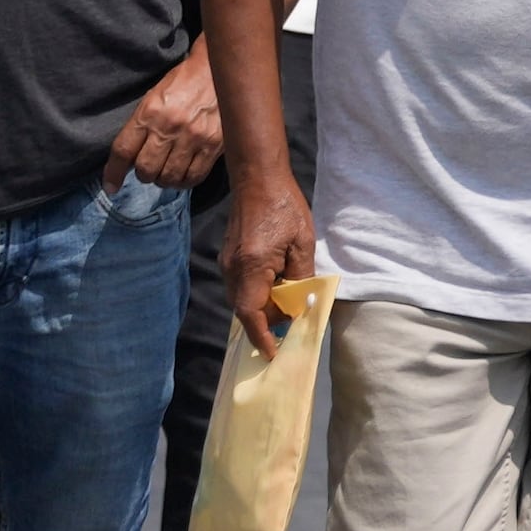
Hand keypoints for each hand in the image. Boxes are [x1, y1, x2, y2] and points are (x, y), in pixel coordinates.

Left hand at [106, 47, 224, 190]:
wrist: (218, 71)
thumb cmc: (182, 83)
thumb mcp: (154, 97)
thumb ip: (141, 126)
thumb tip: (128, 159)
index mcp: (150, 112)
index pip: (124, 150)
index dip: (113, 173)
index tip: (110, 187)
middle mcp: (169, 127)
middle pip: (146, 169)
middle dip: (143, 174)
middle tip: (149, 169)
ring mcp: (193, 138)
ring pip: (169, 177)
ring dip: (163, 180)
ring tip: (166, 171)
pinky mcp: (214, 146)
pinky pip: (193, 177)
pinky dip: (184, 182)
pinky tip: (182, 175)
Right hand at [227, 169, 317, 352]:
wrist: (257, 177)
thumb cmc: (284, 206)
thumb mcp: (302, 243)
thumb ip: (301, 276)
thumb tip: (300, 303)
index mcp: (252, 266)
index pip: (251, 313)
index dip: (262, 337)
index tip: (274, 353)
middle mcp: (233, 268)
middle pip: (245, 310)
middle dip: (266, 323)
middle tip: (291, 325)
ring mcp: (227, 262)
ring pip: (241, 299)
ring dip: (262, 308)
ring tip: (286, 307)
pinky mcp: (229, 256)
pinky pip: (240, 286)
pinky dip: (256, 294)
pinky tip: (276, 287)